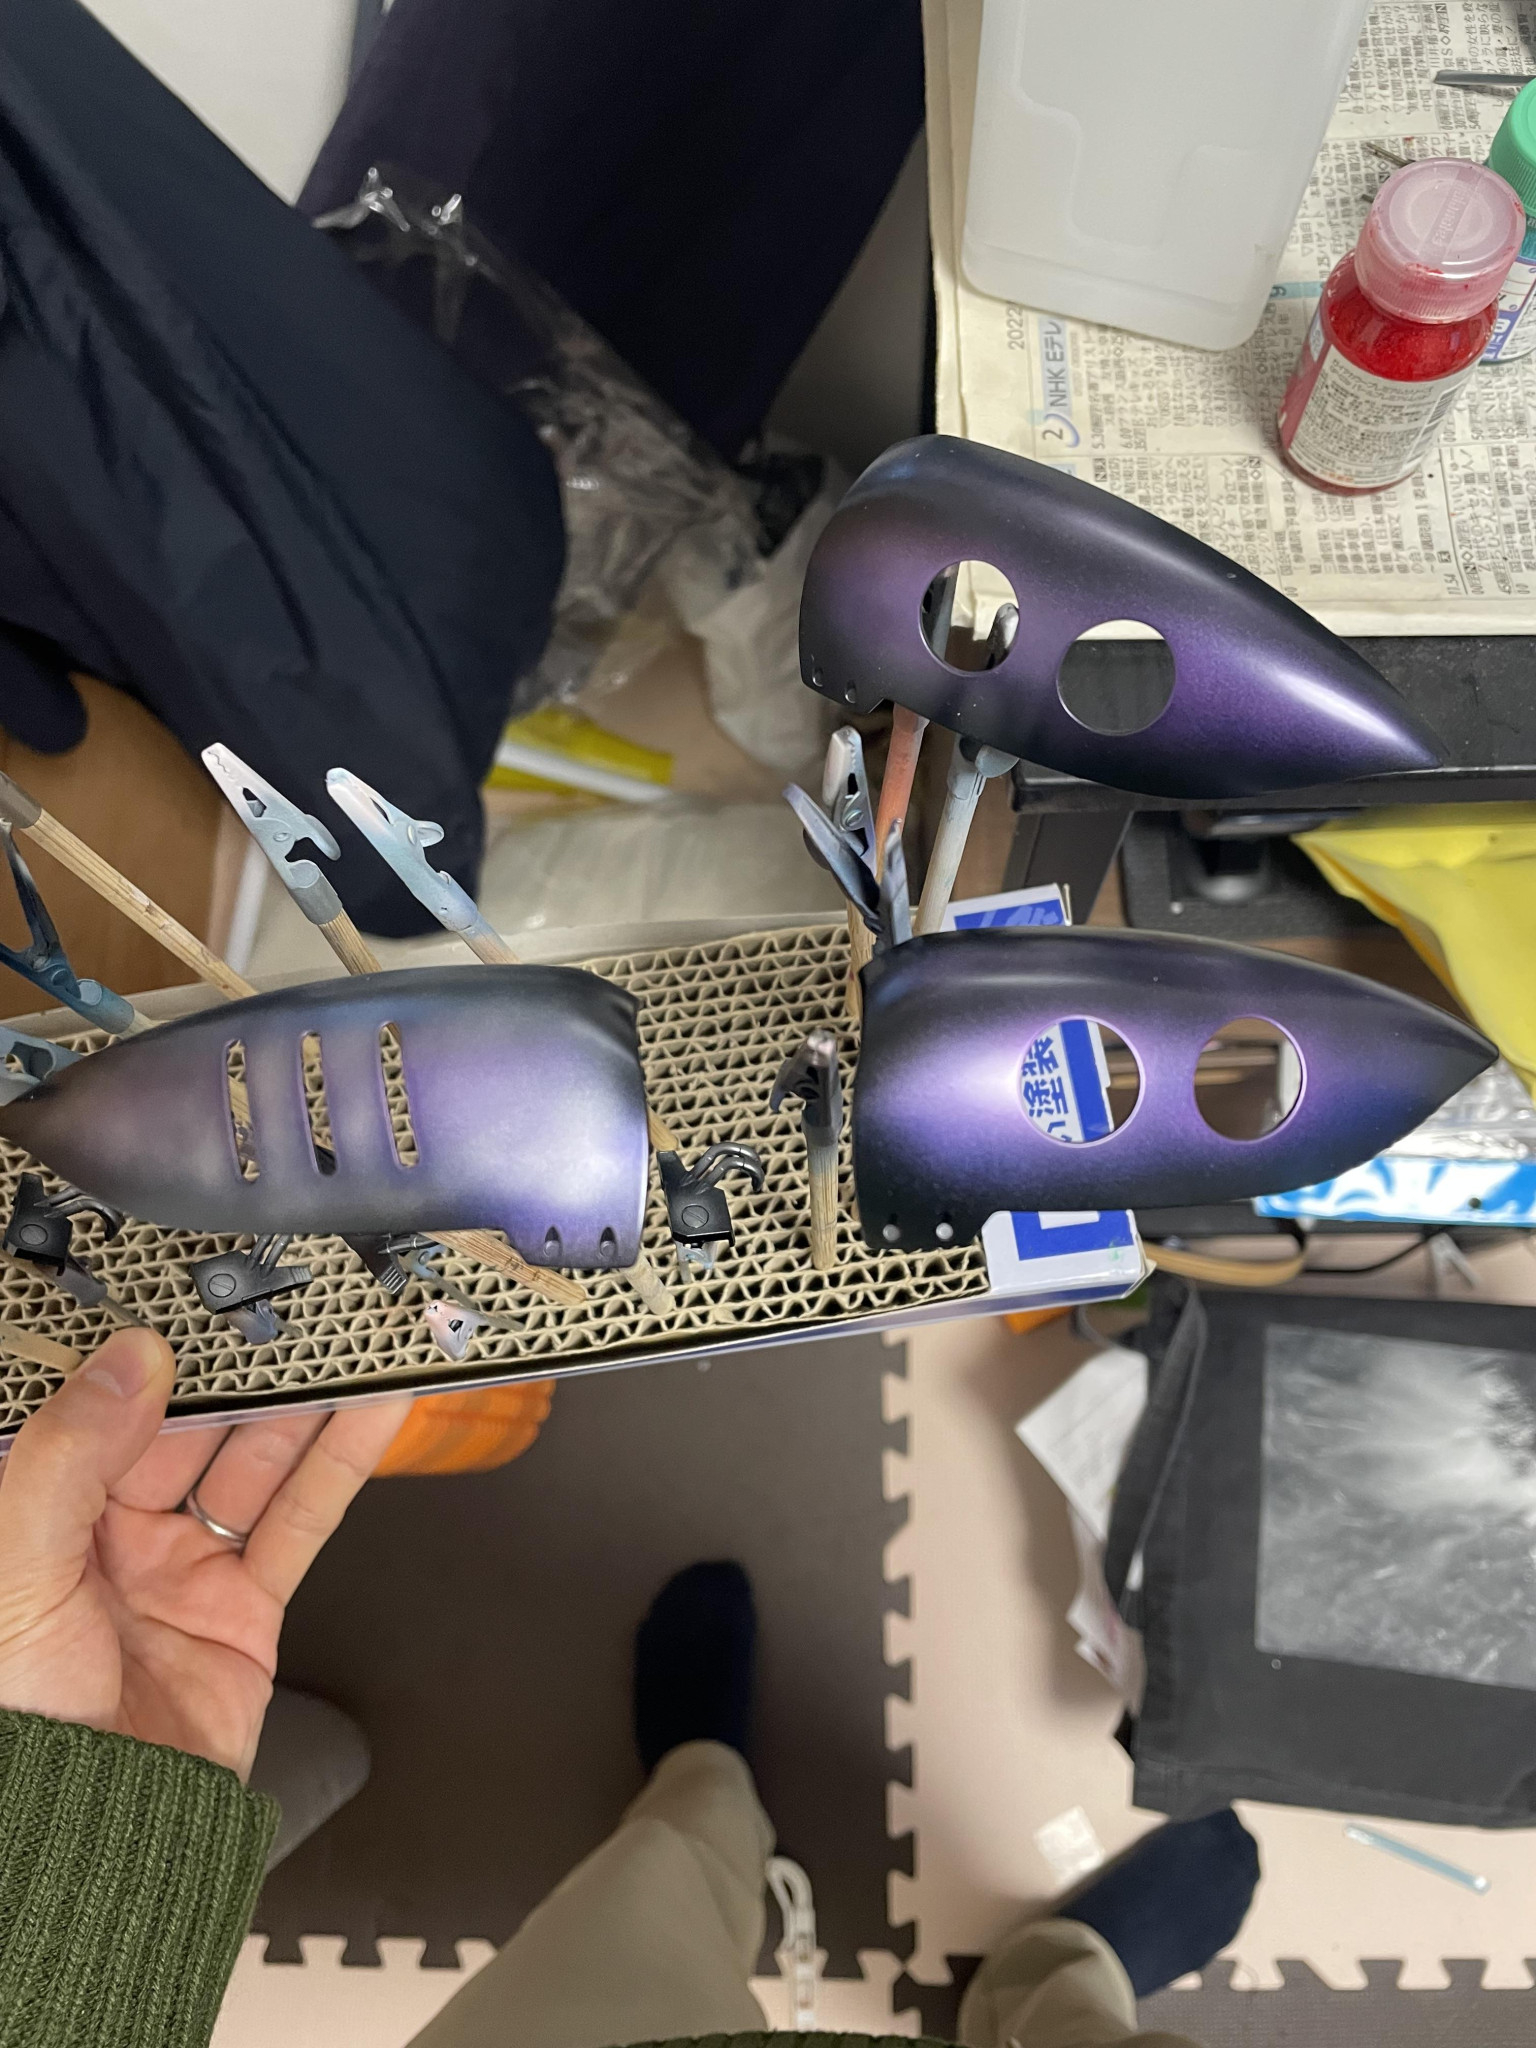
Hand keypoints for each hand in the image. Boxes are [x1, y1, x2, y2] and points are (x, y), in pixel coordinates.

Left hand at [0, 1328, 410, 1779]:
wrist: (96, 1845)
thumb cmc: (25, 1726)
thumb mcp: (19, 1573)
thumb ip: (67, 1457)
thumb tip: (128, 1358)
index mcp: (40, 1516)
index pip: (100, 1406)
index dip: (144, 1346)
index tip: (188, 1288)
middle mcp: (109, 1535)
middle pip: (187, 1423)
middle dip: (239, 1363)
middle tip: (289, 1297)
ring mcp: (182, 1568)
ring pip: (253, 1460)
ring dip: (303, 1399)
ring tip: (351, 1337)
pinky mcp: (245, 1607)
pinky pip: (299, 1518)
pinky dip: (341, 1461)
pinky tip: (374, 1411)